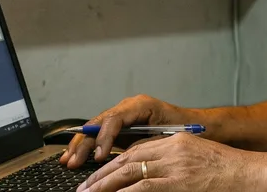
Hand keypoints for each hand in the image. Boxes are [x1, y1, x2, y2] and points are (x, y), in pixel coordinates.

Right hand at [59, 95, 191, 168]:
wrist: (198, 126)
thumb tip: (126, 159)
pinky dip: (87, 146)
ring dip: (80, 145)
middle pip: (99, 123)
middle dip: (84, 143)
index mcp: (140, 105)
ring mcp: (123, 117)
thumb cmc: (186, 130)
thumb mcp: (167, 136)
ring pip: (95, 128)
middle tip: (73, 160)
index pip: (114, 119)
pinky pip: (100, 134)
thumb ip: (145, 144)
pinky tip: (74, 156)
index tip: (99, 157)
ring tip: (68, 160)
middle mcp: (128, 108)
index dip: (104, 138)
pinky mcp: (121, 128)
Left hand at [77, 133, 264, 191]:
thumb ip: (178, 166)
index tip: (100, 175)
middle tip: (84, 188)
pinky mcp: (177, 182)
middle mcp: (173, 149)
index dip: (116, 163)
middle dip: (103, 175)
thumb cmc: (232, 174)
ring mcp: (175, 165)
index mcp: (178, 142)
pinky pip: (142, 187)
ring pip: (129, 172)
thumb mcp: (201, 162)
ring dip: (104, 186)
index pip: (138, 149)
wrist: (253, 175)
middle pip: (128, 158)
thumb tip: (151, 180)